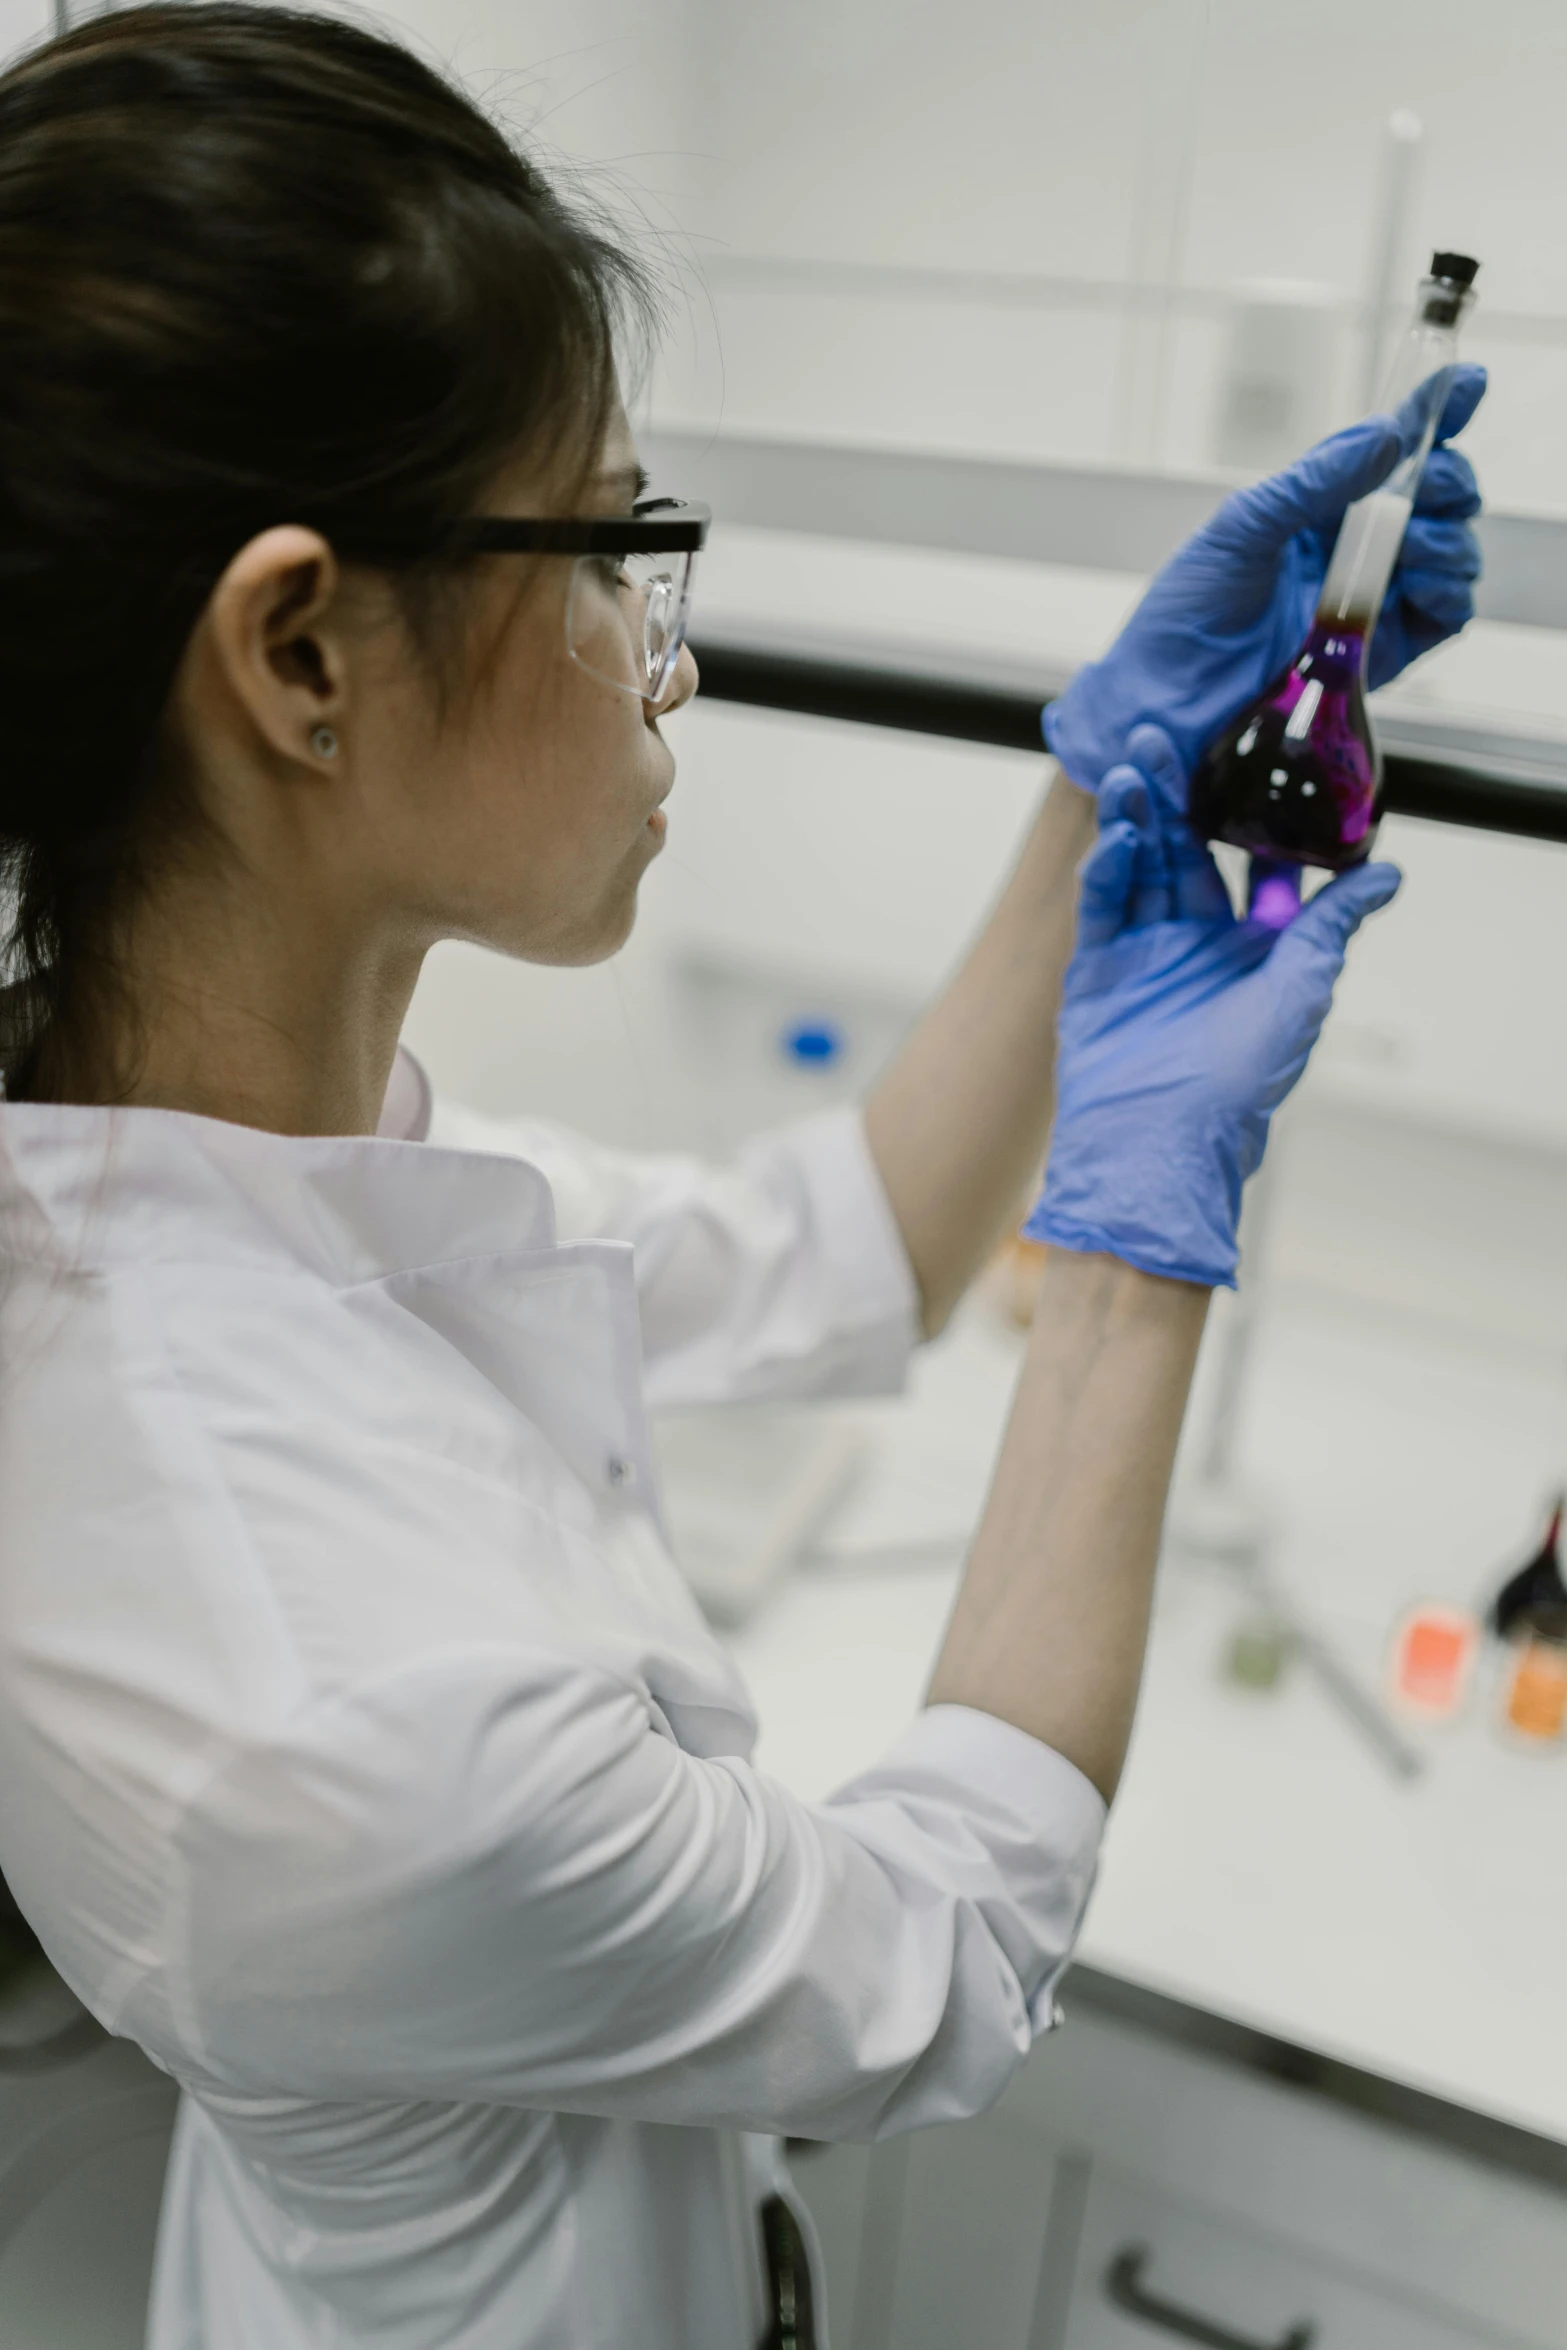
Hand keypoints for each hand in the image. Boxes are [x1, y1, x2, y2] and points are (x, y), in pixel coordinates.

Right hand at [1024, 727, 1400, 1286]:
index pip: (1249, 867)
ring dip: (1136, 816)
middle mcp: (1192, 944)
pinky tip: (1121, 831)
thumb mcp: (1302, 990)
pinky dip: (1109, 866)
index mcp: (1247, 950)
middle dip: (1174, 795)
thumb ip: (1332, 925)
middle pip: (1183, 852)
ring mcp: (1141, 953)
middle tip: (1163, 736)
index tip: (1247, 762)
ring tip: (1135, 763)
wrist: (1160, 1141)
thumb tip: (1387, 874)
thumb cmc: (1239, 1080)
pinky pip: (1102, 904)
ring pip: (1138, 866)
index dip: (1248, 818)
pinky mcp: (1095, 969)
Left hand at [1044, 366, 1485, 798]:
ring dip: (1448, 537)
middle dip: (1447, 480)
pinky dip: (1450, 593)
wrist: (1169, 694)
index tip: (1469, 381)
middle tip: (1425, 485)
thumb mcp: (1244, 525)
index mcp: (1322, 504)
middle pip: (1439, 495)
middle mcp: (1356, 545)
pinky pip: (1446, 615)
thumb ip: (1314, 480)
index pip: (1394, 449)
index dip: (1436, 412)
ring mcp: (1374, 596)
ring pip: (1453, 551)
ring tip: (1409, 545)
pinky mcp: (1384, 648)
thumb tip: (1385, 436)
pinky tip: (1423, 584)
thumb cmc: (1189, 609)